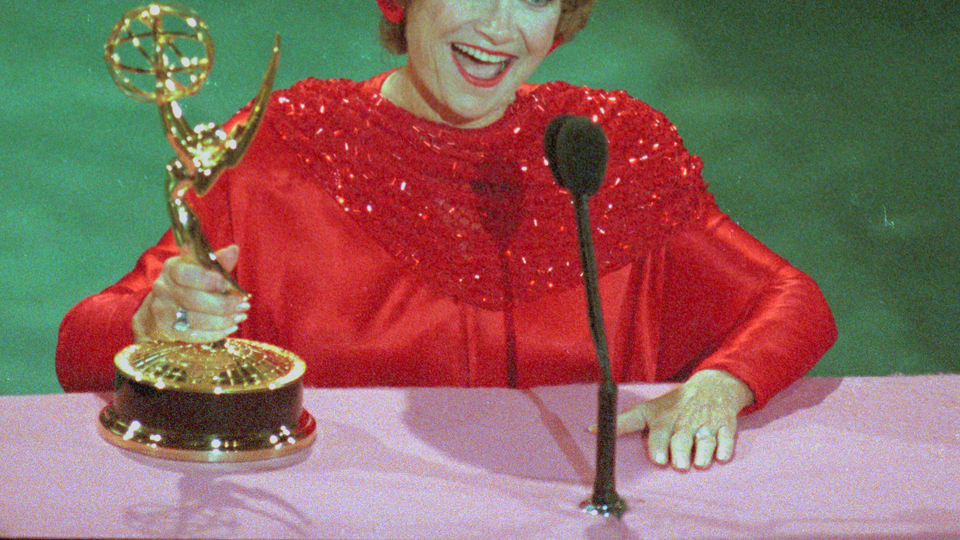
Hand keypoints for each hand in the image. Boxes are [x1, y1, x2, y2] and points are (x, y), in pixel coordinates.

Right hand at [131, 245, 248, 343]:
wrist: (159, 309)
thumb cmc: (187, 285)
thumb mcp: (199, 269)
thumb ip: (216, 263)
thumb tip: (234, 250)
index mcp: (173, 268)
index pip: (186, 273)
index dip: (208, 279)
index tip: (228, 284)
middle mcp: (164, 288)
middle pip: (194, 299)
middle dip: (223, 304)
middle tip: (243, 305)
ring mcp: (163, 311)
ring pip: (195, 319)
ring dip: (223, 320)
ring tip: (240, 316)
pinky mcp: (167, 330)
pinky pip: (193, 335)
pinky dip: (215, 333)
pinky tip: (231, 328)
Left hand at [614, 369, 754, 469]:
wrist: (711, 387)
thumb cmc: (673, 405)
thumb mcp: (647, 410)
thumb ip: (622, 424)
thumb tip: (590, 430)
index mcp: (664, 419)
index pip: (659, 433)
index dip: (659, 447)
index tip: (659, 459)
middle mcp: (684, 422)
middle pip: (682, 441)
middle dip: (680, 454)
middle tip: (678, 463)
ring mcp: (706, 423)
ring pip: (705, 442)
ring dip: (702, 454)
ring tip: (698, 462)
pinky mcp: (726, 425)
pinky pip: (726, 440)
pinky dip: (724, 449)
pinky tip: (720, 455)